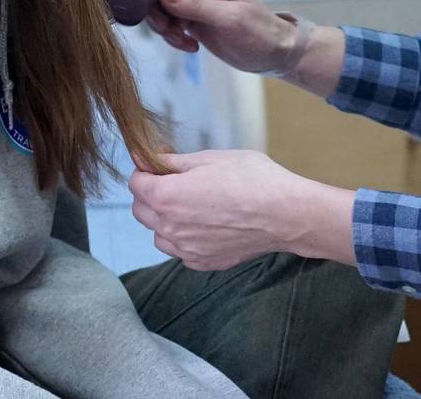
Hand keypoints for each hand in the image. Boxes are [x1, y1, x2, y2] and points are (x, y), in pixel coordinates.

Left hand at [129, 150, 309, 270]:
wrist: (284, 214)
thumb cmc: (251, 180)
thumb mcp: (210, 159)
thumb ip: (173, 162)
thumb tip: (146, 159)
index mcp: (167, 197)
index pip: (135, 184)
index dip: (145, 170)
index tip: (159, 165)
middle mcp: (170, 227)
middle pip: (140, 211)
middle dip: (150, 194)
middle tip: (174, 182)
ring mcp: (186, 249)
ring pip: (158, 234)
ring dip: (164, 220)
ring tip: (191, 205)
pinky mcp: (203, 262)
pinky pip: (179, 251)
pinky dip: (184, 238)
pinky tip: (205, 225)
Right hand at [140, 0, 295, 72]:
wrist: (272, 54)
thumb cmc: (260, 33)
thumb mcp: (230, 19)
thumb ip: (194, 5)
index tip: (144, 1)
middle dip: (151, 5)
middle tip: (165, 27)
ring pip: (154, 2)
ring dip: (161, 24)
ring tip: (182, 40)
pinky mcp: (186, 14)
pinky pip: (163, 19)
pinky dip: (169, 34)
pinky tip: (189, 45)